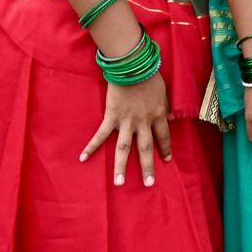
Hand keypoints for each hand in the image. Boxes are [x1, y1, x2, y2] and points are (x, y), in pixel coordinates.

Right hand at [82, 72, 173, 186]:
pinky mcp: (111, 117)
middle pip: (146, 148)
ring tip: (118, 183)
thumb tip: (168, 116)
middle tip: (148, 184)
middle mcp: (143, 122)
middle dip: (147, 167)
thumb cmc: (149, 76)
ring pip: (124, 148)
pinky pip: (100, 135)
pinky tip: (83, 158)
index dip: (165, 149)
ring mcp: (127, 121)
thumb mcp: (163, 92)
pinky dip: (91, 147)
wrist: (133, 67)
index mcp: (158, 114)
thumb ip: (164, 106)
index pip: (164, 137)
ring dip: (121, 166)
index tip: (166, 161)